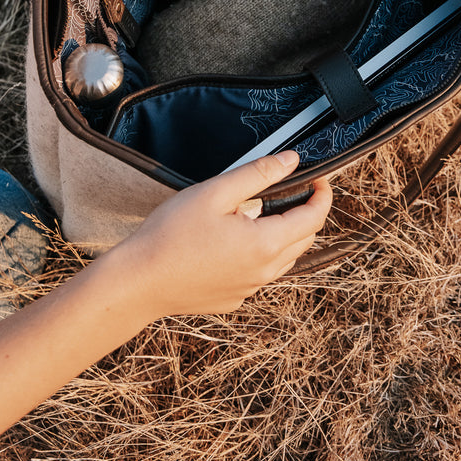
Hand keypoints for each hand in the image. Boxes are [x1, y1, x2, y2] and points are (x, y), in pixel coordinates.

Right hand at [114, 151, 331, 317]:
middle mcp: (264, 272)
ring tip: (264, 212)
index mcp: (266, 244)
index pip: (314, 219)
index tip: (319, 178)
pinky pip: (260, 274)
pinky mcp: (233, 299)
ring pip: (284, 260)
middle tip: (293, 190)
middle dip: (306, 213)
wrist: (138, 283)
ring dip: (285, 235)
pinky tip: (235, 241)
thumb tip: (292, 160)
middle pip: (304, 240)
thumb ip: (258, 174)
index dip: (322, 195)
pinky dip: (262, 254)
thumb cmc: (171, 234)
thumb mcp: (215, 192)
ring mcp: (249, 290)